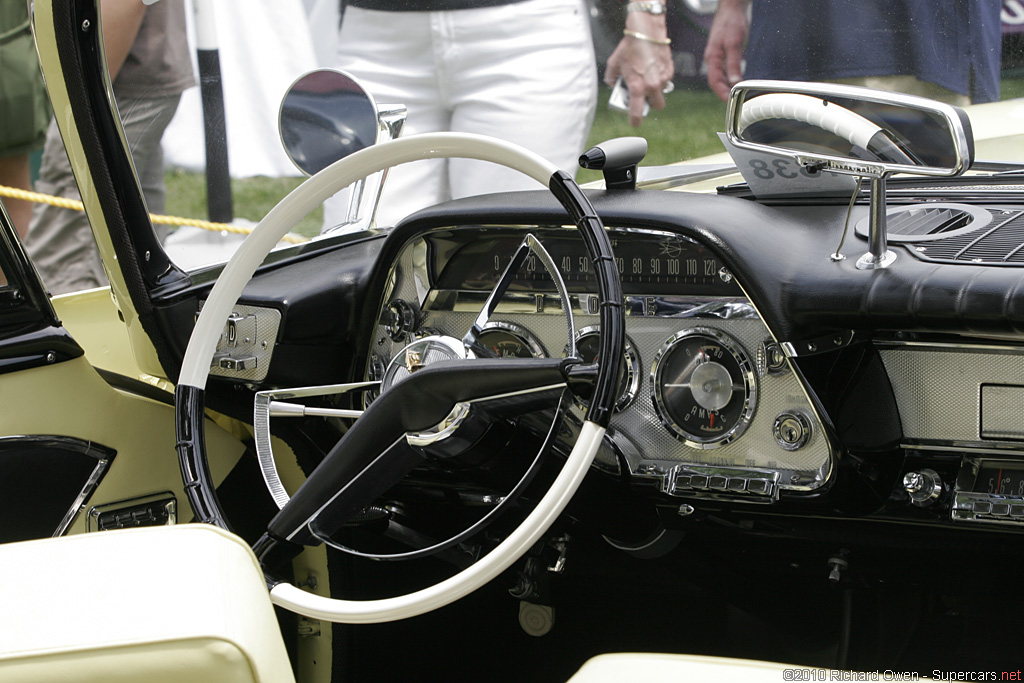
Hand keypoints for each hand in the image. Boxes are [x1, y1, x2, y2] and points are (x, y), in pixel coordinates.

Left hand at [604, 10, 673, 127]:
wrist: (646, 32)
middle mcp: (652, 86)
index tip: (634, 122)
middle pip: (657, 106)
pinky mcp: (669, 70)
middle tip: (644, 97)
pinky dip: (660, 77)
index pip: (637, 112)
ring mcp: (663, 78)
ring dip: (656, 90)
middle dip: (651, 104)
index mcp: (637, 87)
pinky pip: (666, 80)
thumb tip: (613, 84)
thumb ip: (611, 78)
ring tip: (647, 78)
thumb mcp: (614, 64)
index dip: (635, 120)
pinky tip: (653, 68)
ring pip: (662, 93)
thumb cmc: (630, 47)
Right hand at [704, 0, 750, 101]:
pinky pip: (724, 69)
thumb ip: (734, 64)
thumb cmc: (731, 21)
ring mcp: (717, 55)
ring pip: (719, 76)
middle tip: (734, 102)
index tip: (729, 102)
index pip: (714, 81)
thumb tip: (735, 82)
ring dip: (726, 86)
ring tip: (735, 95)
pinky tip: (736, 80)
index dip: (721, 93)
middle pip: (716, 81)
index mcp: (712, 57)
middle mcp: (712, 58)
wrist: (732, 7)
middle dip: (723, 93)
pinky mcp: (723, 52)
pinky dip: (729, 77)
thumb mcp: (735, 44)